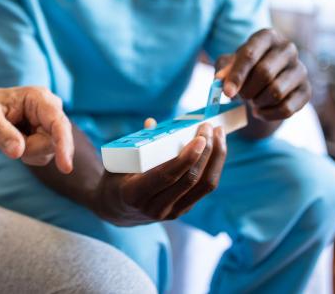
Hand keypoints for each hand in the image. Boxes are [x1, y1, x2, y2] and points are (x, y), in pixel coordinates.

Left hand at [0, 86, 73, 172]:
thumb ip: (1, 133)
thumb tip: (18, 151)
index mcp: (38, 97)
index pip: (57, 122)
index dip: (63, 143)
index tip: (66, 167)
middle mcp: (50, 109)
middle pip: (54, 141)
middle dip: (31, 149)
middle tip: (7, 143)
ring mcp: (50, 123)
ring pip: (48, 151)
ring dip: (27, 152)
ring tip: (10, 138)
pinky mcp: (47, 136)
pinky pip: (43, 156)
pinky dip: (28, 155)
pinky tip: (16, 142)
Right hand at [93, 123, 226, 225]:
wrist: (116, 209)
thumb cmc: (115, 179)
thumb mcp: (117, 162)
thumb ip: (135, 143)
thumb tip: (152, 123)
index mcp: (136, 194)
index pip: (167, 176)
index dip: (186, 158)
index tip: (199, 138)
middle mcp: (156, 207)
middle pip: (190, 180)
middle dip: (206, 151)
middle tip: (209, 127)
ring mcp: (172, 212)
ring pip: (203, 186)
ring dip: (216, 158)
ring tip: (219, 135)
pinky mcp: (183, 209)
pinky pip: (203, 188)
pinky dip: (213, 167)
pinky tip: (216, 149)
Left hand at [216, 28, 310, 120]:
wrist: (263, 81)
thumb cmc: (243, 69)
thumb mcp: (228, 64)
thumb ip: (223, 69)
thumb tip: (220, 80)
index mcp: (267, 36)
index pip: (250, 55)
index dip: (237, 76)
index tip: (227, 92)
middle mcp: (288, 49)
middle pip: (264, 73)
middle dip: (247, 90)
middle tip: (240, 97)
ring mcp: (300, 69)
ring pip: (276, 92)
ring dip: (257, 102)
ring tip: (250, 101)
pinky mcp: (307, 90)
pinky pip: (287, 108)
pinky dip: (268, 114)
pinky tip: (259, 112)